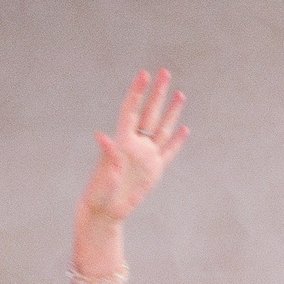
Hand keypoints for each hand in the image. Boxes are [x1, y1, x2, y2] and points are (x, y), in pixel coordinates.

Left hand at [83, 70, 188, 223]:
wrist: (105, 212)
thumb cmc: (99, 195)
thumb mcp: (104, 175)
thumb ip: (107, 156)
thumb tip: (101, 136)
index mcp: (122, 142)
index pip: (132, 110)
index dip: (138, 91)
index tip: (144, 74)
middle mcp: (135, 145)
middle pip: (149, 113)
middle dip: (157, 92)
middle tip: (165, 71)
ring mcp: (146, 156)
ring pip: (162, 128)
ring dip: (171, 111)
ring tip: (180, 93)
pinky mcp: (154, 170)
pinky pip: (168, 151)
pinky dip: (177, 140)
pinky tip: (184, 129)